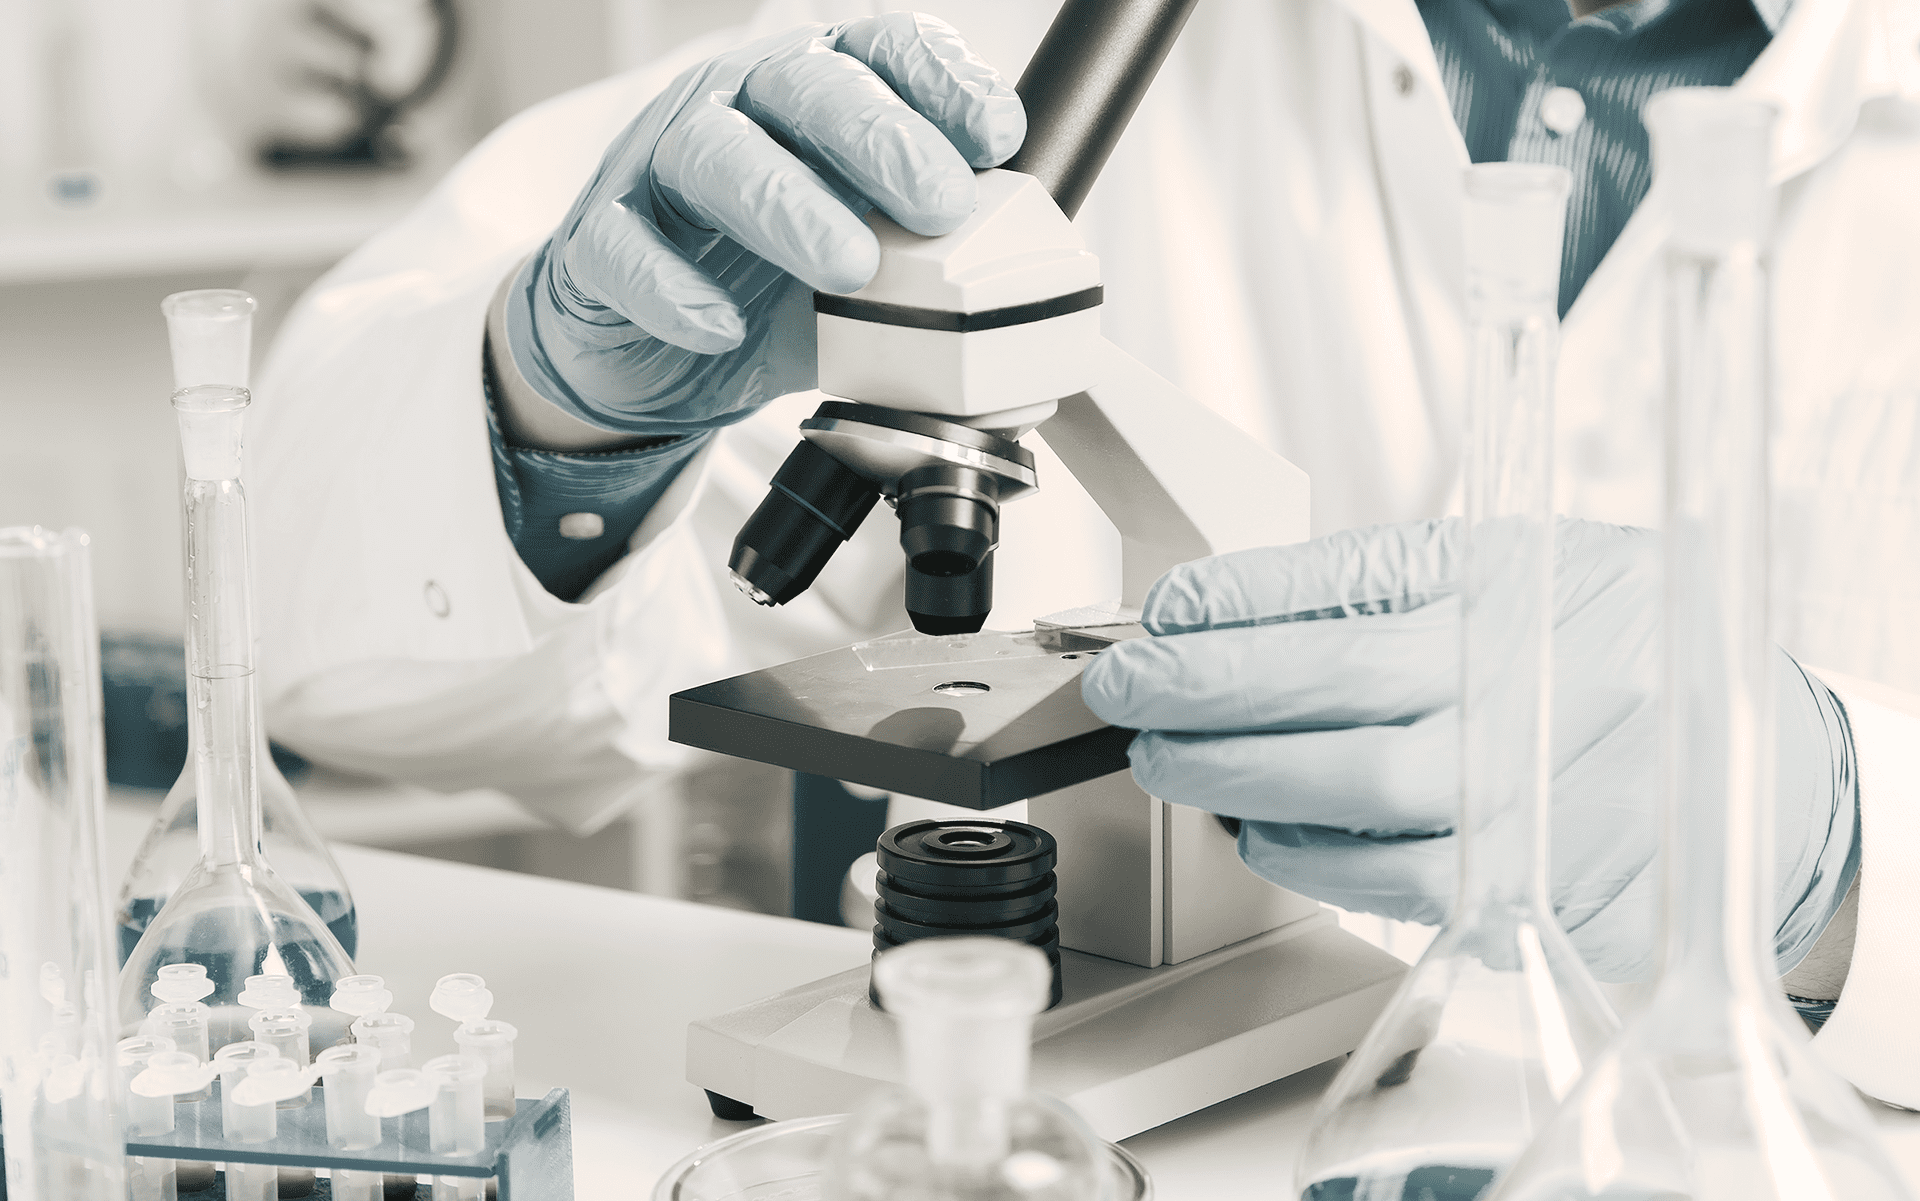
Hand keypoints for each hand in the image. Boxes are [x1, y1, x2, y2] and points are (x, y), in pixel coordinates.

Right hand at [500, 14, 1024, 441]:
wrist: (653, 354)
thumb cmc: (769, 288)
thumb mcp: (871, 280)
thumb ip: (939, 283)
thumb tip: (1031, 340)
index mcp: (814, 98)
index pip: (881, 51)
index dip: (941, 81)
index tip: (998, 134)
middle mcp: (737, 109)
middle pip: (803, 88)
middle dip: (881, 138)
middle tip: (939, 203)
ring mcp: (659, 168)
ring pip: (713, 154)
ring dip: (788, 205)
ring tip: (850, 267)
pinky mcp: (600, 244)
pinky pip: (623, 250)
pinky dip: (671, 286)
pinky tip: (719, 323)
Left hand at [1080, 519, 1859, 982]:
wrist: (1759, 773)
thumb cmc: (1616, 655)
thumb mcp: (1520, 569)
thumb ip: (1379, 585)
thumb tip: (1214, 610)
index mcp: (1526, 589)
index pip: (1352, 585)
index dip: (1234, 602)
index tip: (1161, 610)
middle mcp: (1536, 692)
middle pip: (1333, 696)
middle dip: (1201, 696)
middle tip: (1127, 693)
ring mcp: (1539, 800)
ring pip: (1347, 801)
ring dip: (1231, 781)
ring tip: (1171, 758)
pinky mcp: (1537, 892)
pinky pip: (1384, 884)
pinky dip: (1298, 854)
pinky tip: (1258, 823)